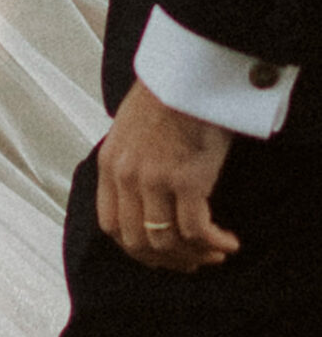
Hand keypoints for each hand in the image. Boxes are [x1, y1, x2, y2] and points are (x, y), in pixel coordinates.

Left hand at [96, 79, 238, 272]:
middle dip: (165, 259)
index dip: (135, 249)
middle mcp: (125, 176)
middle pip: (136, 241)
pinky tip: (228, 242)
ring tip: (215, 251)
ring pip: (166, 241)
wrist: (187, 75)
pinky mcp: (186, 180)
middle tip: (191, 260)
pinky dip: (214, 243)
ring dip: (193, 254)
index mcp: (108, 164)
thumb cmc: (165, 99)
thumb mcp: (128, 131)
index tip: (159, 254)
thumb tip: (141, 195)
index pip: (110, 225)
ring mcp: (154, 180)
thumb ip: (128, 162)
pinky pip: (197, 230)